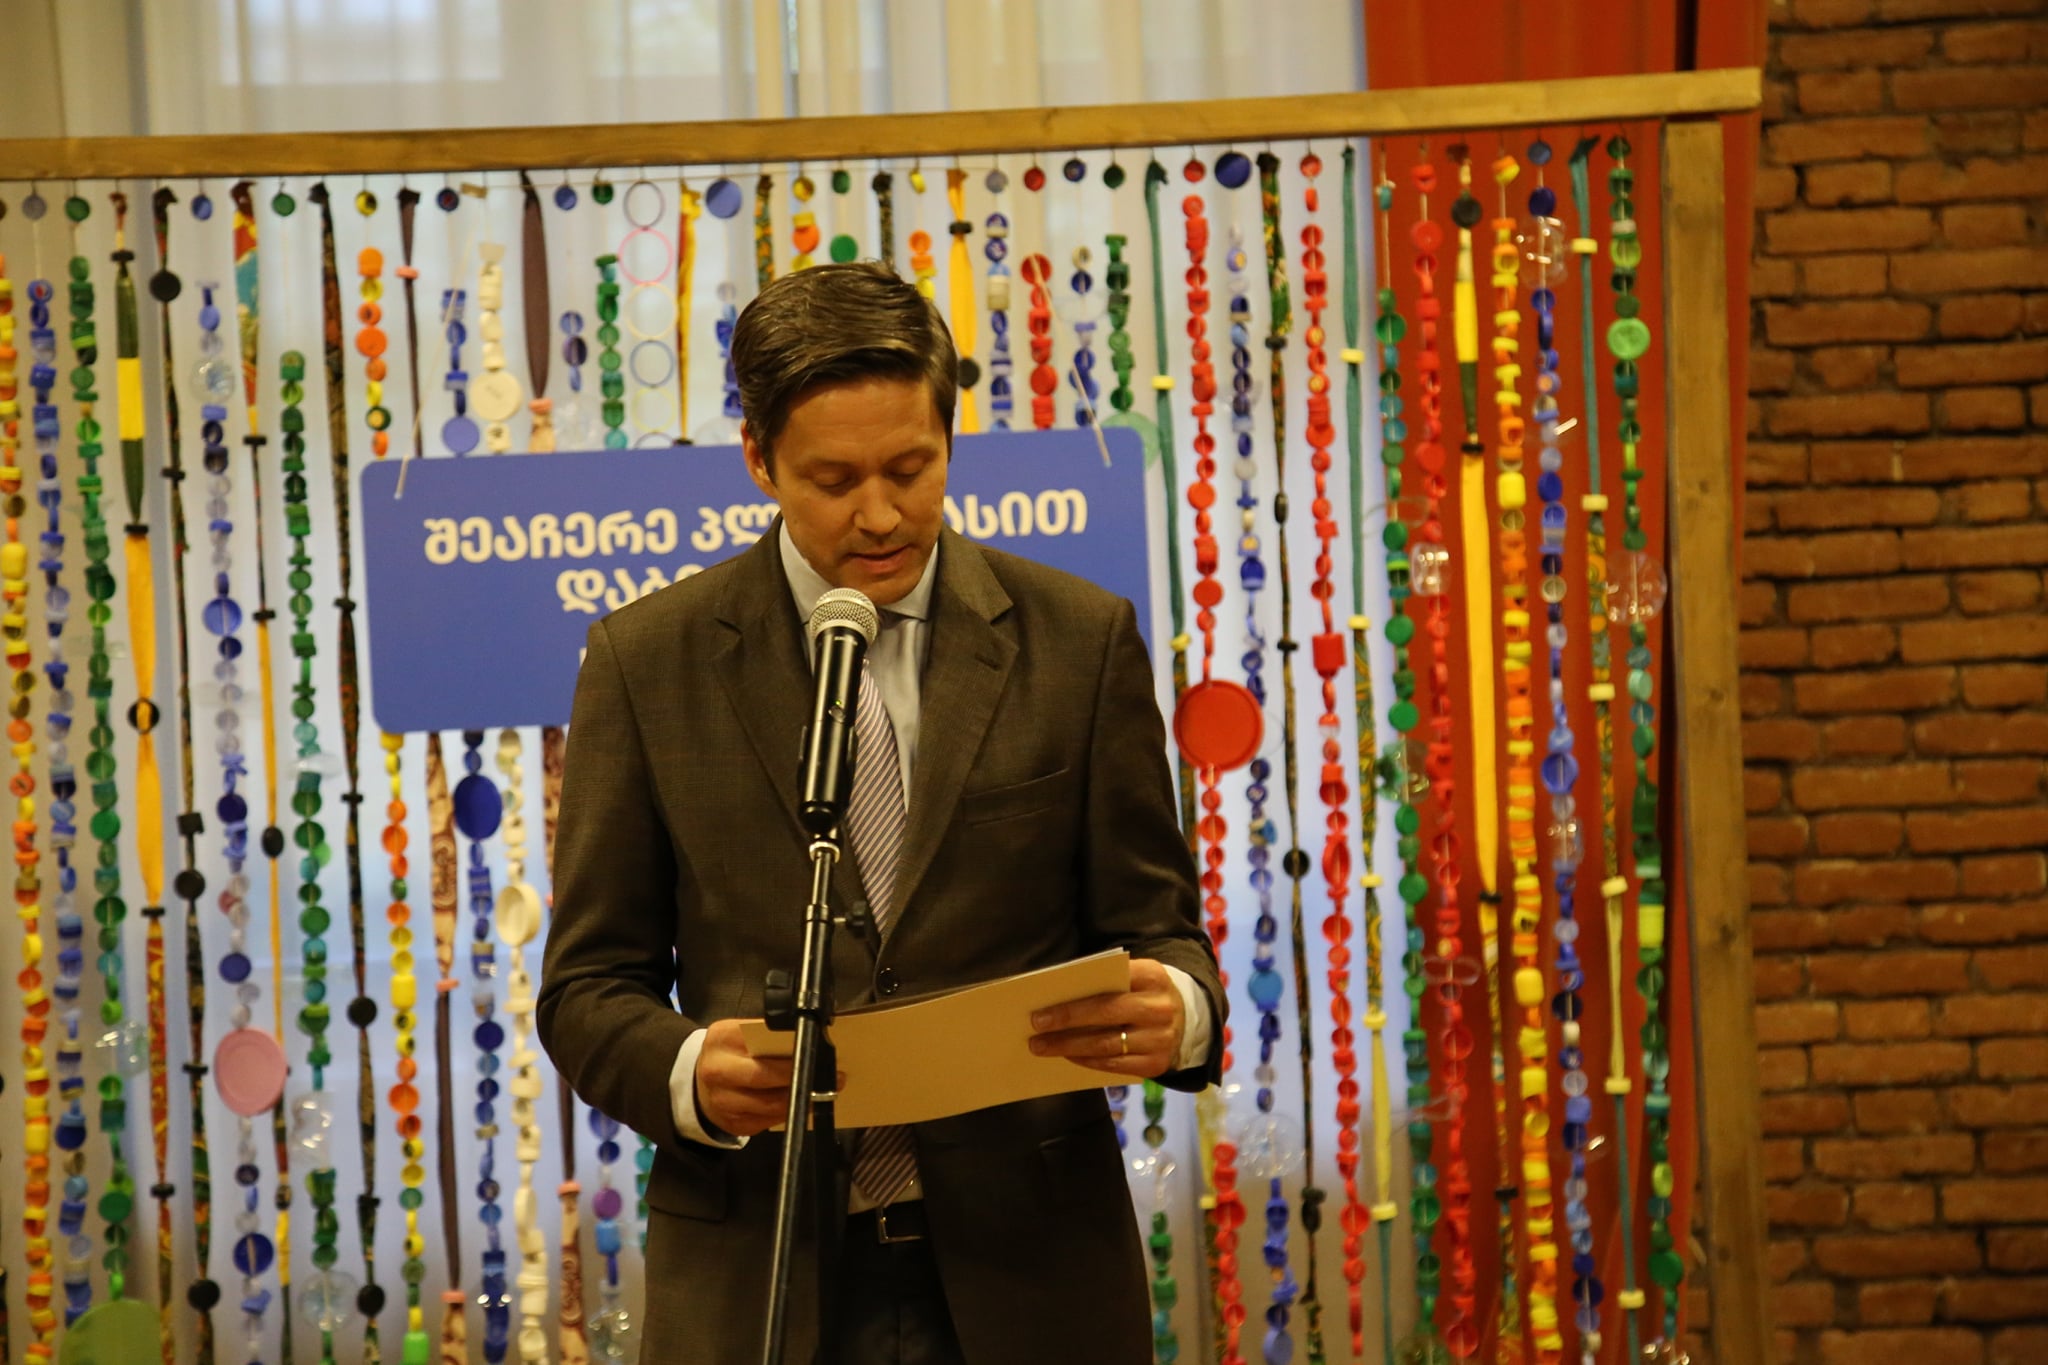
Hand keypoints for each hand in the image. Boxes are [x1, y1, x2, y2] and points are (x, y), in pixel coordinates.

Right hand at [694, 1019, 839, 1138]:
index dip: (794, 1050)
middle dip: (800, 1077)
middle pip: (764, 1076)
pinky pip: (767, 1121)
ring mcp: (722, 1101)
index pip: (762, 1042)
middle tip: (834, 1077)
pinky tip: (802, 1106)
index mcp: (722, 1038)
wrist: (696, 1084)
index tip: (819, 1051)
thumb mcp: (740, 1035)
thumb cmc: (729, 1054)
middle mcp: (717, 1070)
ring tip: (822, 1093)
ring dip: (800, 1100)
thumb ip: (767, 1036)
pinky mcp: (731, 1124)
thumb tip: (811, 1041)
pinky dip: (787, 1114)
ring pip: (769, 1104)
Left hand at [1027, 956, 1184, 1078]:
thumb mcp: (1134, 977)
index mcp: (1152, 976)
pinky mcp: (1157, 1064)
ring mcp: (1161, 1039)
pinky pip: (1115, 1065)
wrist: (1186, 1018)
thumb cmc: (1144, 993)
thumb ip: (1104, 982)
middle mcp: (1159, 1007)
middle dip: (1066, 1022)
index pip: (1108, 985)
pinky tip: (1068, 1056)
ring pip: (1106, 1045)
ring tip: (1043, 1046)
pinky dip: (1087, 1061)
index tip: (1041, 1010)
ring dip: (1070, 1047)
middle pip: (1106, 1015)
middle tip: (1036, 1028)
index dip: (1073, 1001)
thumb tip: (1056, 997)